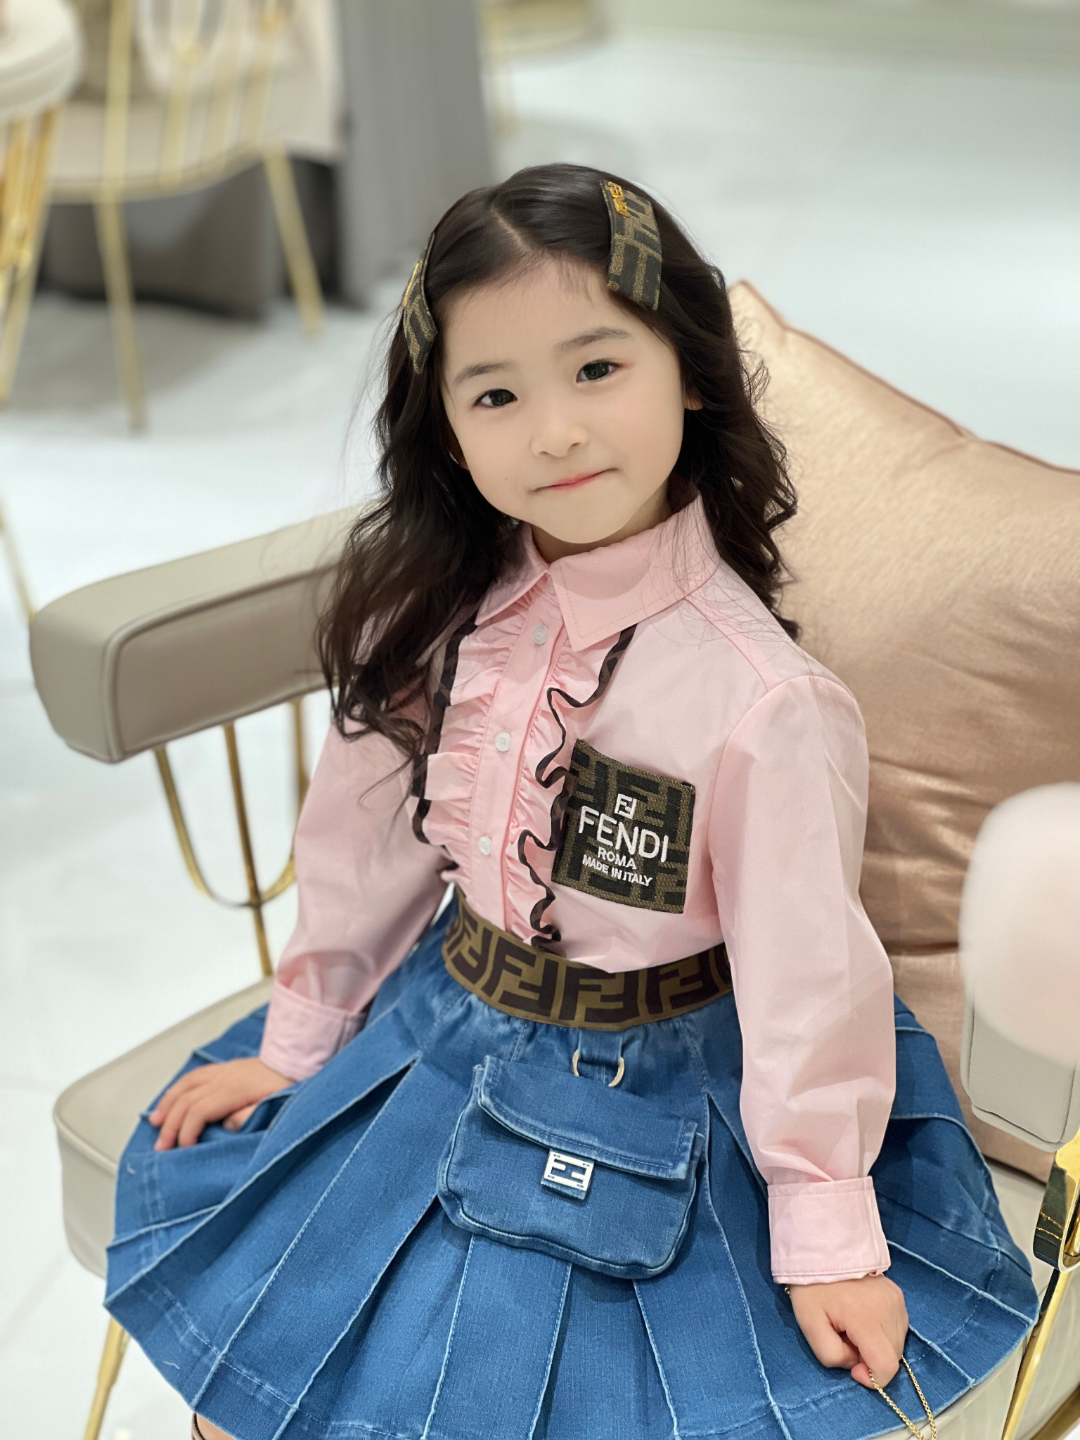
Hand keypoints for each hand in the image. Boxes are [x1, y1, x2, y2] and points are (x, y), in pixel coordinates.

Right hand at [149, 1057, 294, 1149]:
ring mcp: (220, 1071)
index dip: (186, 1131)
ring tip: (154, 1123)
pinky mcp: (222, 1069)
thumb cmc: (286, 1086)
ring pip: (184, 1085)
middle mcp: (222, 1077)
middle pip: (185, 1100)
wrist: (293, 1062)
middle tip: (161, 1146)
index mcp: (233, 1089)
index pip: (198, 1111)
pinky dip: (176, 1089)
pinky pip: (192, 1077)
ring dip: (167, 1104)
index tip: (183, 1148)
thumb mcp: (274, 1106)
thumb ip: (249, 1117)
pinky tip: (169, 1100)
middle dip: (170, 1124)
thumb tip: (226, 1125)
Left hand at [788, 1275, 907, 1387]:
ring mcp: (896, 1300)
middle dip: (871, 1359)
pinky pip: (898, 1326)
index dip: (872, 1378)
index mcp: (866, 1318)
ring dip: (878, 1345)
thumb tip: (855, 1363)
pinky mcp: (897, 1294)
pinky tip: (864, 1317)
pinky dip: (883, 1331)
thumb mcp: (810, 1326)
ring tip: (853, 1326)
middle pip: (893, 1356)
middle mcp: (888, 1309)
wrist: (821, 1250)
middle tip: (846, 1340)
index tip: (852, 1367)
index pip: (887, 1366)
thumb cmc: (812, 1289)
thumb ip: (832, 1356)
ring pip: (897, 1342)